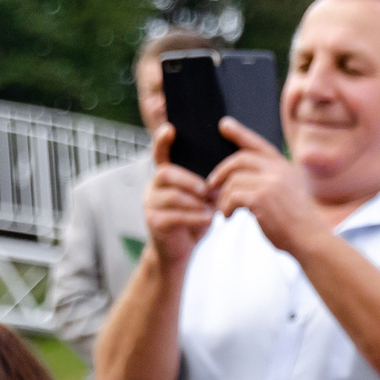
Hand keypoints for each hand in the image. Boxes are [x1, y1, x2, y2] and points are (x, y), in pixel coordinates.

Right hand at [142, 127, 214, 267]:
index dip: (162, 140)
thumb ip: (209, 184)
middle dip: (190, 180)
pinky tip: (208, 219)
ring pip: (171, 195)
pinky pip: (173, 215)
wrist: (180, 251)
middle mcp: (153, 185)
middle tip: (208, 190)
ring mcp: (150, 203)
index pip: (160, 152)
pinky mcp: (154, 222)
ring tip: (212, 207)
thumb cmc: (193, 219)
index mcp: (165, 175)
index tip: (171, 129)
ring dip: (195, 200)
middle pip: (166, 172)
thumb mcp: (203, 199)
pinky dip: (194, 216)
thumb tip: (229, 168)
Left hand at [208, 118, 326, 259]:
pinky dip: (226, 207)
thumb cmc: (298, 224)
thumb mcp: (289, 194)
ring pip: (233, 180)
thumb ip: (271, 181)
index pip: (258, 144)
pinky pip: (232, 196)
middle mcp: (278, 170)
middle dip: (221, 172)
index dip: (240, 133)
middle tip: (211, 185)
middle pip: (240, 159)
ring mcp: (270, 182)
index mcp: (285, 167)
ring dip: (224, 197)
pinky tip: (228, 216)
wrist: (311, 240)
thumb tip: (242, 178)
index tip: (224, 125)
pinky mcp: (261, 197)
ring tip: (225, 210)